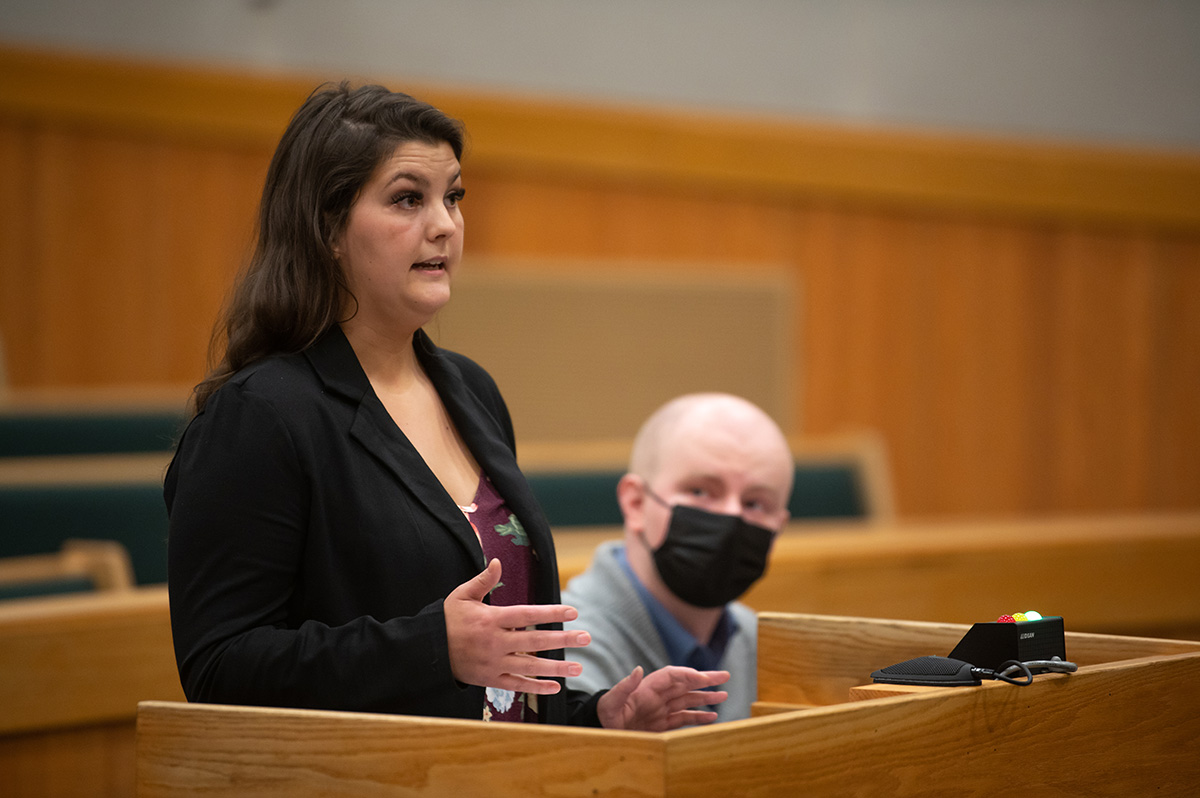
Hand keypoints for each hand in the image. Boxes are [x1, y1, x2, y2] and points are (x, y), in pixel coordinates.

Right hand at [444, 559, 590, 694]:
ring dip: (556, 668)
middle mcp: (495, 642)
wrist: (428, 651)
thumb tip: (497, 561)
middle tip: (586, 638)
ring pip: (530, 666)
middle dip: (563, 640)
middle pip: (535, 641)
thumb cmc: (447, 620)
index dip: (551, 613)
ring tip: (579, 668)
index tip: (573, 611)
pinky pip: (517, 685)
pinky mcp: (490, 679)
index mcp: (491, 620)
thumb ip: (483, 580)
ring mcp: (494, 663)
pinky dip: (536, 687)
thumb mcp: (461, 595)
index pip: (527, 615)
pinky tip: (555, 687)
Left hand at [596, 665, 729, 730]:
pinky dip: (698, 717)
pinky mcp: (661, 726)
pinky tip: (711, 716)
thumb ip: (625, 686)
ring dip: (705, 698)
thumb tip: (639, 669)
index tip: (703, 676)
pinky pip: (683, 719)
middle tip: (725, 676)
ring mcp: (660, 711)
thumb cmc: (604, 715)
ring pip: (688, 701)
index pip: (672, 676)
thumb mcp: (612, 701)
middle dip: (704, 681)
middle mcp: (657, 697)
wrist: (599, 731)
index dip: (688, 674)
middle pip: (685, 685)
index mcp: (647, 689)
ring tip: (724, 696)